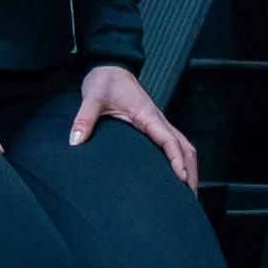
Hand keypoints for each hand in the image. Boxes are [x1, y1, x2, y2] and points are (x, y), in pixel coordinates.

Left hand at [69, 63, 199, 191]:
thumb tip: (76, 141)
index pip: (169, 139)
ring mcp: (160, 123)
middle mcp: (159, 119)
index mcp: (147, 114)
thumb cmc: (104, 82)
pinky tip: (179, 177)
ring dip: (190, 167)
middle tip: (191, 198)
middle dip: (191, 171)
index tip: (182, 178)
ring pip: (185, 146)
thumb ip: (84, 118)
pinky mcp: (156, 126)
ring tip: (189, 194)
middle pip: (185, 147)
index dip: (176, 159)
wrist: (111, 69)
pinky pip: (176, 144)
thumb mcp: (92, 97)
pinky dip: (183, 160)